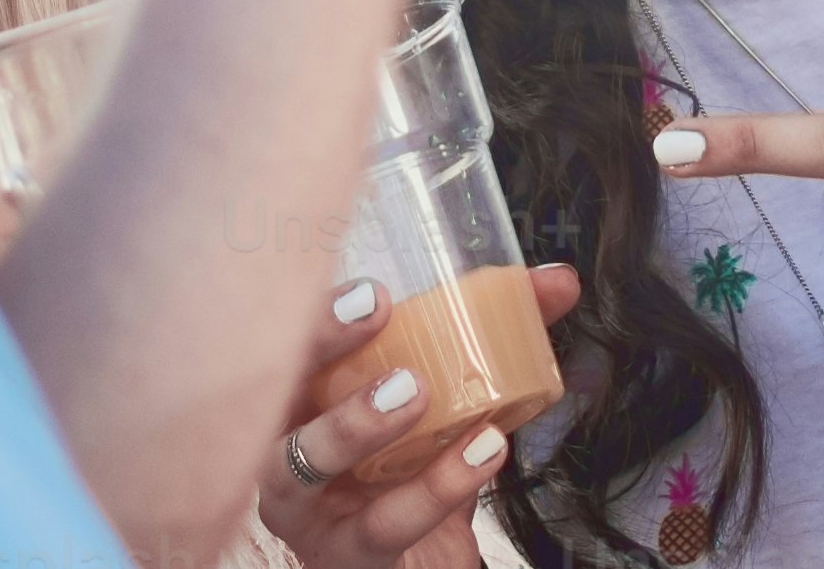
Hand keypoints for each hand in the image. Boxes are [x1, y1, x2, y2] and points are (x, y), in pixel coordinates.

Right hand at [254, 259, 581, 555]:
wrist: (420, 565)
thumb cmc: (414, 471)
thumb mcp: (451, 402)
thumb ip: (501, 341)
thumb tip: (558, 282)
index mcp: (302, 395)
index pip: (285, 337)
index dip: (315, 309)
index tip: (369, 284)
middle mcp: (285, 445)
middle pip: (265, 389)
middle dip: (316, 342)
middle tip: (374, 310)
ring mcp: (305, 508)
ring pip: (295, 468)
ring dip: (351, 424)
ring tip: (414, 392)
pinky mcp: (343, 554)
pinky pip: (377, 525)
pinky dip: (432, 488)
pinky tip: (479, 453)